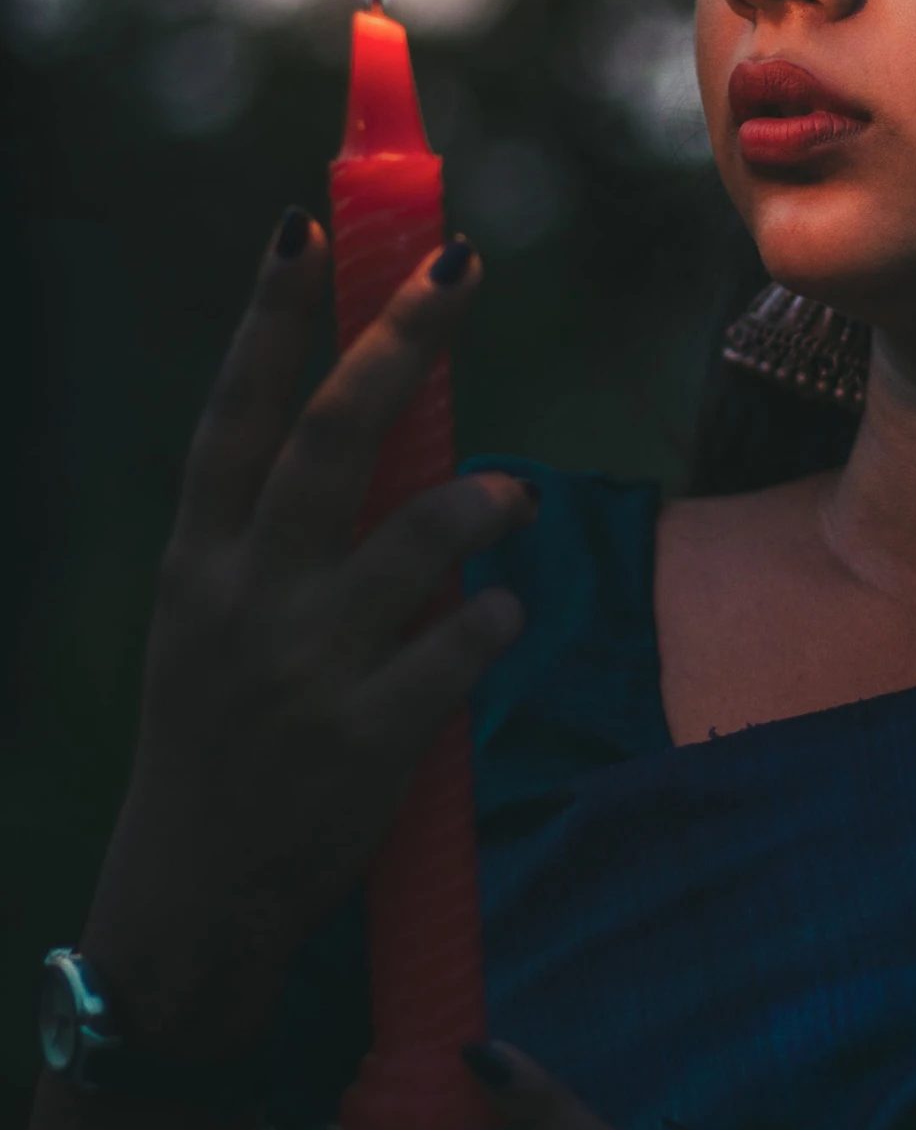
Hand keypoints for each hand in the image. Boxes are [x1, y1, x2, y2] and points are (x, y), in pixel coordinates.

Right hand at [82, 214, 533, 1058]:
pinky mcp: (365, 737)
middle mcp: (241, 598)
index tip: (303, 225)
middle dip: (399, 342)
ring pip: (416, 535)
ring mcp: (303, 668)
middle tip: (463, 267)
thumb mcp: (209, 624)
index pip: (231, 415)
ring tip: (511, 495)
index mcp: (194, 561)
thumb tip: (369, 419)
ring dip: (482, 499)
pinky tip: (499, 612)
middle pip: (329, 438)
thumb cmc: (216, 738)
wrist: (190, 904)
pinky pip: (461, 644)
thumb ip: (272, 533)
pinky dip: (495, 617)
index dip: (266, 317)